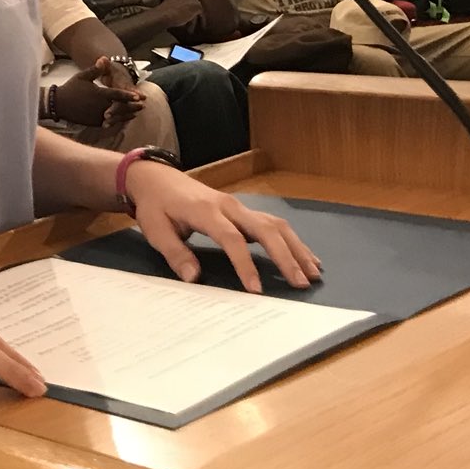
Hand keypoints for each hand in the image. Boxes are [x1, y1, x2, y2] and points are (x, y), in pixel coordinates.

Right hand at [50, 58, 146, 127]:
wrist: (59, 104)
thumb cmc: (72, 88)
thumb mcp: (83, 76)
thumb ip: (95, 69)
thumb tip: (104, 58)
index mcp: (98, 94)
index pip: (117, 95)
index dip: (129, 96)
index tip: (139, 97)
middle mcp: (100, 106)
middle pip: (120, 107)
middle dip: (132, 107)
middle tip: (142, 105)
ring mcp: (97, 116)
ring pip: (116, 117)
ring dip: (127, 115)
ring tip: (136, 113)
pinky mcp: (94, 122)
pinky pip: (110, 122)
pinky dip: (118, 120)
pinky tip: (123, 119)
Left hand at [122, 162, 321, 291]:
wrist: (156, 178)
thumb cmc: (156, 206)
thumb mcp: (156, 230)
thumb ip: (175, 253)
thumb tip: (194, 278)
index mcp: (206, 211)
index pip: (232, 239)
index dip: (245, 264)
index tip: (256, 289)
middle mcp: (229, 206)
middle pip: (265, 228)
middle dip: (285, 256)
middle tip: (301, 283)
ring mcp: (239, 206)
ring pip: (275, 224)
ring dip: (296, 248)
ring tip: (313, 273)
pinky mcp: (243, 211)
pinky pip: (273, 224)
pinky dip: (292, 241)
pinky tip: (306, 257)